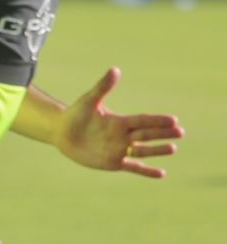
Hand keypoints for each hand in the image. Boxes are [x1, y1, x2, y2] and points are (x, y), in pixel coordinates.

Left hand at [56, 67, 182, 178]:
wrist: (62, 133)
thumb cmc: (75, 114)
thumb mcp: (89, 101)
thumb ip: (102, 87)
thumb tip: (115, 69)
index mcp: (120, 121)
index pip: (143, 120)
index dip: (157, 120)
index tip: (173, 120)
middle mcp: (123, 136)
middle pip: (147, 135)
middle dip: (163, 134)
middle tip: (180, 132)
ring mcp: (119, 149)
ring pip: (143, 151)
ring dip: (157, 150)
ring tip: (173, 148)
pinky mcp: (113, 162)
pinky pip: (133, 167)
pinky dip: (146, 171)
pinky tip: (161, 173)